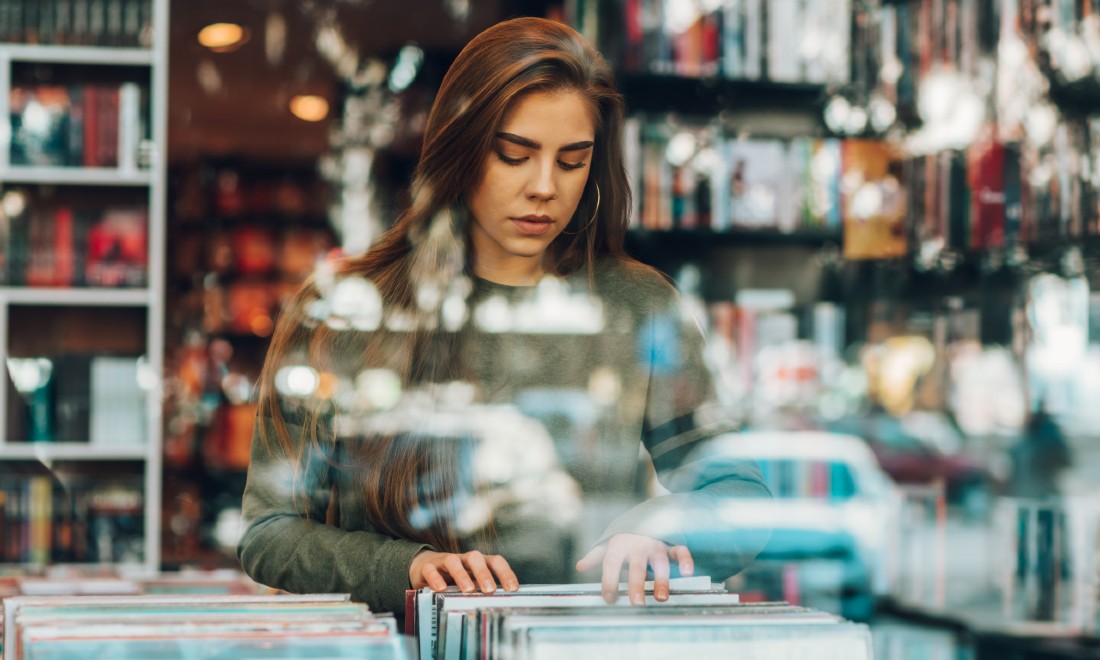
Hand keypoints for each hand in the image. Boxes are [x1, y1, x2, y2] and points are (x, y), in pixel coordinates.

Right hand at [409, 549, 518, 593]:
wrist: (425, 566)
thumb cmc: (454, 577)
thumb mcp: (471, 581)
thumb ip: (482, 589)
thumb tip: (499, 604)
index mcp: (477, 562)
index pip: (495, 561)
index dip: (505, 573)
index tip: (513, 588)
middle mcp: (463, 559)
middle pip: (475, 558)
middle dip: (484, 573)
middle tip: (490, 590)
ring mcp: (445, 561)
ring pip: (453, 561)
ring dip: (461, 575)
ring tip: (468, 590)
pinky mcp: (428, 567)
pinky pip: (431, 569)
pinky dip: (436, 578)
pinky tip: (441, 588)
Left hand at [575, 533, 693, 604]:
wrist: (649, 512)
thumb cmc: (626, 535)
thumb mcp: (610, 543)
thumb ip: (596, 556)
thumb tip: (579, 566)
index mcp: (619, 544)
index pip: (611, 563)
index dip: (608, 581)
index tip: (609, 599)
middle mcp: (638, 544)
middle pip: (636, 566)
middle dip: (636, 585)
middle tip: (637, 603)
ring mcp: (656, 544)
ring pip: (659, 562)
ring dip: (661, 579)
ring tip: (661, 598)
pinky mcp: (672, 543)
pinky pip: (680, 551)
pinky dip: (685, 560)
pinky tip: (688, 573)